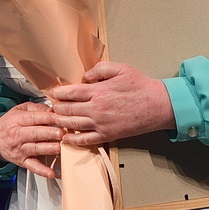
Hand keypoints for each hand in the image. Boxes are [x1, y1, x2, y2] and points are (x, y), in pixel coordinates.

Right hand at [0, 101, 62, 177]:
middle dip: (49, 133)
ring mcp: (20, 149)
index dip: (48, 117)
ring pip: (35, 149)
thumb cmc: (10, 123)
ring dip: (47, 149)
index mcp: (18, 120)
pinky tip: (50, 173)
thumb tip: (53, 109)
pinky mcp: (22, 161)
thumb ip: (37, 108)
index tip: (59, 117)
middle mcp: (18, 135)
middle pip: (35, 134)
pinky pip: (32, 166)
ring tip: (58, 148)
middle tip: (61, 133)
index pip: (34, 118)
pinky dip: (41, 170)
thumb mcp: (20, 110)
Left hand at [51, 60, 174, 145]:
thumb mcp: (121, 68)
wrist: (158, 106)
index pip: (71, 93)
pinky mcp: (108, 135)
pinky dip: (74, 141)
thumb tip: (85, 76)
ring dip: (60, 123)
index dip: (59, 93)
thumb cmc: (141, 86)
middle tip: (50, 106)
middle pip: (68, 110)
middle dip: (56, 108)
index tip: (53, 93)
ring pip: (73, 125)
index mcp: (98, 92)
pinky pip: (86, 140)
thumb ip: (100, 69)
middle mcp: (96, 109)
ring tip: (53, 120)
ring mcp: (101, 124)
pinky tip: (66, 139)